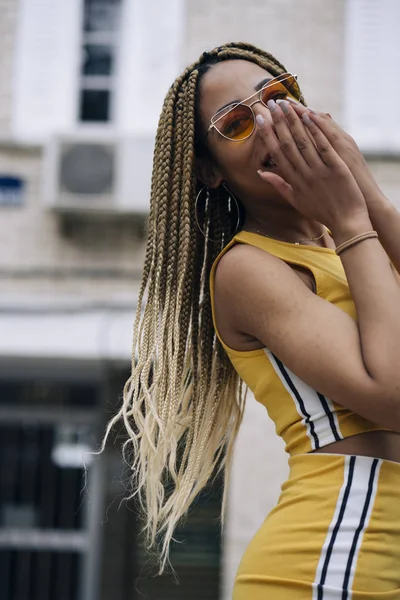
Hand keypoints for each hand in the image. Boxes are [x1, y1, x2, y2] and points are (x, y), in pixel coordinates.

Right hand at [257, 99, 369, 232]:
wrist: (346, 221)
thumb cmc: (321, 211)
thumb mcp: (295, 201)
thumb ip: (278, 185)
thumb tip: (261, 172)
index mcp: (293, 181)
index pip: (277, 154)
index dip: (268, 135)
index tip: (261, 120)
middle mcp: (304, 174)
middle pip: (288, 144)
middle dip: (279, 122)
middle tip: (272, 104)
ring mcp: (320, 171)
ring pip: (304, 142)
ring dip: (295, 121)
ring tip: (288, 105)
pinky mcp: (336, 168)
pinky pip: (324, 147)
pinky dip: (316, 131)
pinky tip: (310, 116)